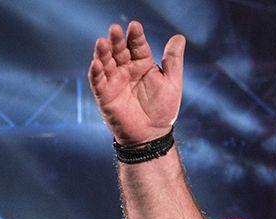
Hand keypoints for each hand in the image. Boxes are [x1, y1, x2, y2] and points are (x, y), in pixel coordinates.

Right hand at [88, 21, 185, 144]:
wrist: (153, 135)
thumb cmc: (162, 109)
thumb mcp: (172, 82)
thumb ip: (173, 60)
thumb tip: (179, 37)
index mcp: (142, 64)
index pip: (137, 46)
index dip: (135, 36)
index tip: (135, 26)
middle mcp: (126, 69)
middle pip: (119, 50)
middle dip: (116, 40)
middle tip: (115, 30)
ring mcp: (114, 81)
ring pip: (105, 62)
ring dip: (102, 52)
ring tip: (102, 42)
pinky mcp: (105, 94)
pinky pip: (98, 82)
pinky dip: (96, 72)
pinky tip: (96, 63)